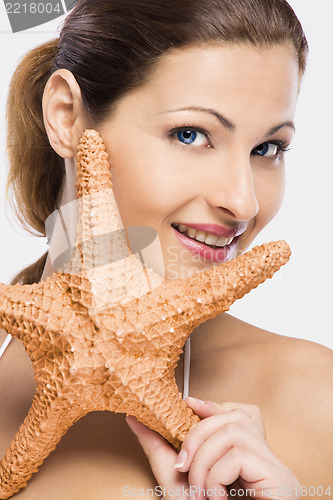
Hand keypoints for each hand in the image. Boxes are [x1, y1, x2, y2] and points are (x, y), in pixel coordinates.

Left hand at [126, 398, 300, 499]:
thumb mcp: (175, 475)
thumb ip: (158, 445)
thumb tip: (134, 418)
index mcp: (245, 453)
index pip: (237, 412)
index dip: (213, 405)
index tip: (187, 404)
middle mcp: (264, 456)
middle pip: (232, 416)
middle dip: (197, 438)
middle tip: (183, 467)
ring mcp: (275, 466)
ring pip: (233, 432)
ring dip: (204, 461)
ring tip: (201, 491)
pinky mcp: (282, 479)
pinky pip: (240, 455)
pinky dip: (217, 475)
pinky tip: (217, 497)